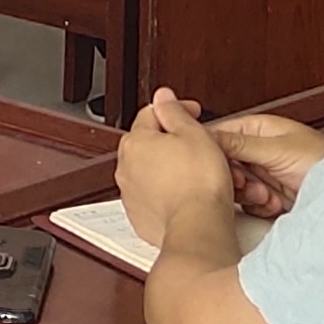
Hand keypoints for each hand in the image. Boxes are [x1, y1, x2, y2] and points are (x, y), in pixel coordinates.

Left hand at [116, 89, 238, 251]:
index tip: (193, 114)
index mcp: (134, 142)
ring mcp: (130, 194)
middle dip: (171, 141)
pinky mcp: (140, 218)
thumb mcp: (193, 134)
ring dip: (169, 168)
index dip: (176, 110)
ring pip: (150, 172)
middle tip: (198, 145)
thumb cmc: (198, 183)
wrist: (197, 227)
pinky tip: (187, 194)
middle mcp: (125, 168)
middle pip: (148, 143)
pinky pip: (154, 197)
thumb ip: (174, 111)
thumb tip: (164, 97)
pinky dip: (168, 193)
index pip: (151, 113)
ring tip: (196, 172)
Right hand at [209, 114, 323, 218]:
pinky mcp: (269, 197)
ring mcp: (263, 174)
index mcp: (258, 129)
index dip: (214, 152)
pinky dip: (260, 206)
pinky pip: (248, 204)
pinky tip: (275, 203)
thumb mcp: (276, 149)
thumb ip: (239, 144)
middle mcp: (257, 150)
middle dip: (234, 177)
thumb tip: (205, 136)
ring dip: (248, 194)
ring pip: (234, 187)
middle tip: (242, 182)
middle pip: (224, 164)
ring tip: (266, 194)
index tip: (216, 166)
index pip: (219, 135)